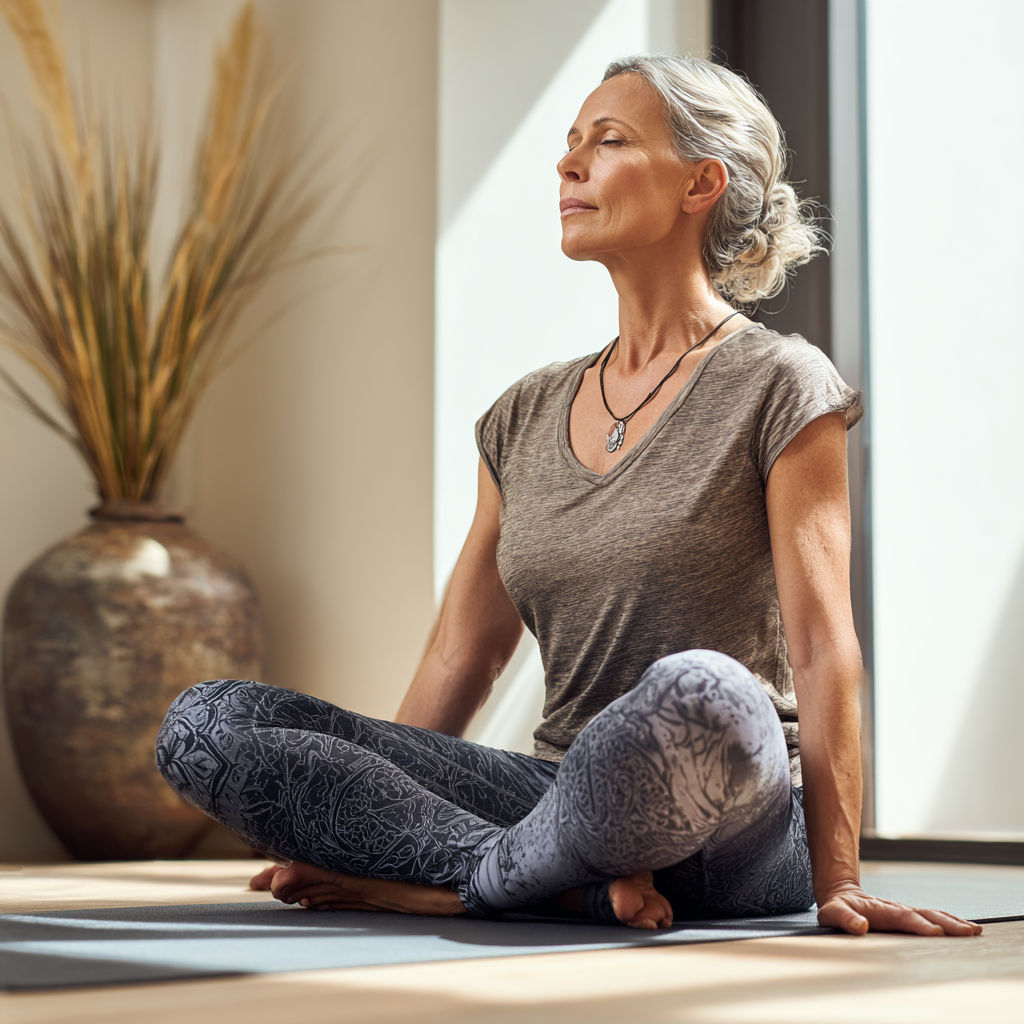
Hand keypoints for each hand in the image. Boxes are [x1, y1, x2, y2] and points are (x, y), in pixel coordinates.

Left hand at [817, 883, 982, 935]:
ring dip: (953, 923)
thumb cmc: (838, 907)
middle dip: (947, 924)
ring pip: (932, 915)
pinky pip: (932, 918)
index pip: (903, 918)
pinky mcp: (909, 916)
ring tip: (974, 931)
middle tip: (968, 932)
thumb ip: (845, 918)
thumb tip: (860, 926)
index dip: (918, 925)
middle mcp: (897, 909)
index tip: (935, 932)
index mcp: (881, 910)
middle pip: (925, 915)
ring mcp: (905, 911)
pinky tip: (966, 929)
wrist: (842, 893)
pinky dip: (950, 923)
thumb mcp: (833, 912)